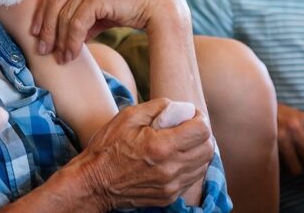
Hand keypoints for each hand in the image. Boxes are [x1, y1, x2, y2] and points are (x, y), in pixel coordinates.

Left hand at [30, 0, 188, 62]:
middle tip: (42, 49)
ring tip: (60, 57)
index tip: (36, 33)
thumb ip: (85, 17)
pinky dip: (70, 41)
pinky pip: (76, 22)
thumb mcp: (104, 12)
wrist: (163, 8)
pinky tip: (71, 54)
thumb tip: (66, 35)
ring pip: (63, 15)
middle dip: (45, 28)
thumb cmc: (134, 10)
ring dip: (58, 39)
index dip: (42, 14)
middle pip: (54, 3)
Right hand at [80, 98, 212, 209]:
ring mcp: (172, 186)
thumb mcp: (128, 116)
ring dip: (199, 149)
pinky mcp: (169, 196)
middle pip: (208, 148)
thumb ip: (157, 107)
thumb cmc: (108, 146)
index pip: (201, 131)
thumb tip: (178, 107)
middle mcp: (171, 168)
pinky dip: (191, 165)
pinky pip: (193, 178)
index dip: (199, 117)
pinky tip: (175, 157)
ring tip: (182, 141)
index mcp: (161, 146)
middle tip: (187, 125)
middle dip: (202, 133)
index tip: (190, 113)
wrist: (95, 182)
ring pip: (204, 165)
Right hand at [277, 103, 303, 190]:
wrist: (249, 102)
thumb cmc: (274, 114)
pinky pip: (282, 165)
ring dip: (297, 172)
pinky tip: (280, 161)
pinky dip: (284, 167)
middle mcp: (297, 126)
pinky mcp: (269, 140)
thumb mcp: (295, 119)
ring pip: (299, 168)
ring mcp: (282, 133)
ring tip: (292, 167)